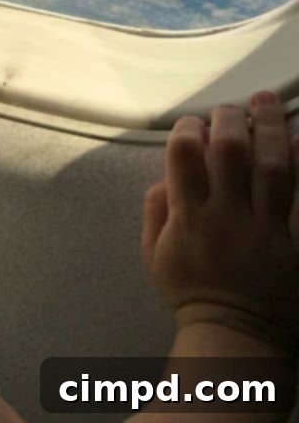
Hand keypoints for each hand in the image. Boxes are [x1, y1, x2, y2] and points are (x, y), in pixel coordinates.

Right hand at [141, 92, 298, 353]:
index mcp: (189, 218)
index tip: (193, 125)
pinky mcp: (296, 243)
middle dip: (229, 118)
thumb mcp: (154, 254)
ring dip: (269, 128)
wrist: (235, 338)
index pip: (184, 154)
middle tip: (232, 108)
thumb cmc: (192, 292)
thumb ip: (155, 210)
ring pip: (271, 166)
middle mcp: (227, 218)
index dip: (188, 129)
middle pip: (230, 151)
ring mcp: (266, 230)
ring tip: (265, 102)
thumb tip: (166, 173)